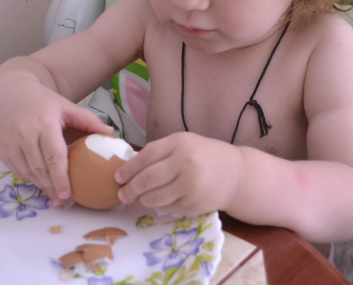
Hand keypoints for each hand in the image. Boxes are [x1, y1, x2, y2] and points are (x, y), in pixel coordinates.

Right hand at [0, 81, 113, 206]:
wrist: (9, 93)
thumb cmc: (43, 102)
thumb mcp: (66, 106)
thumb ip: (88, 120)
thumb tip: (111, 133)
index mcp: (44, 123)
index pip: (54, 157)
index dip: (61, 178)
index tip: (68, 195)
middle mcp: (24, 133)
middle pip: (40, 169)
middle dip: (52, 187)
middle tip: (63, 201)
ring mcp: (9, 142)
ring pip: (27, 172)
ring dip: (41, 186)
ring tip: (54, 196)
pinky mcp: (0, 149)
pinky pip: (17, 170)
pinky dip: (29, 178)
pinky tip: (40, 183)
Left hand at [114, 132, 242, 215]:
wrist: (235, 173)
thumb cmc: (204, 155)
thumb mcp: (184, 144)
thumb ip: (159, 152)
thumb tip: (128, 169)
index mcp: (180, 143)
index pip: (146, 156)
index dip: (128, 169)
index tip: (117, 177)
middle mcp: (185, 163)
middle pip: (147, 179)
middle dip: (130, 189)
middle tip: (121, 194)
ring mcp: (191, 186)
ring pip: (155, 198)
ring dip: (141, 201)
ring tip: (135, 200)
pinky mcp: (195, 205)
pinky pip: (168, 208)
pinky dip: (158, 207)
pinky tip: (154, 203)